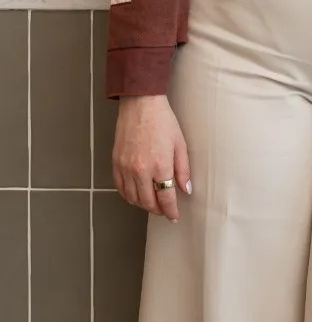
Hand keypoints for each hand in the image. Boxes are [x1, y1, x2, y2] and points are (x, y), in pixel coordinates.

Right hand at [112, 95, 191, 221]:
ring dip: (143, 204)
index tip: (174, 217)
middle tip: (164, 210)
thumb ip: (183, 169)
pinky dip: (128, 195)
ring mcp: (126, 168)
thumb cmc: (163, 121)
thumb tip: (185, 190)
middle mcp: (140, 171)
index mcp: (159, 166)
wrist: (140, 104)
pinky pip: (120, 188)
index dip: (171, 211)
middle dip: (157, 210)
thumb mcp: (180, 144)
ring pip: (132, 198)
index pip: (165, 198)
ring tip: (152, 203)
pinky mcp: (116, 163)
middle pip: (148, 202)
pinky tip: (135, 194)